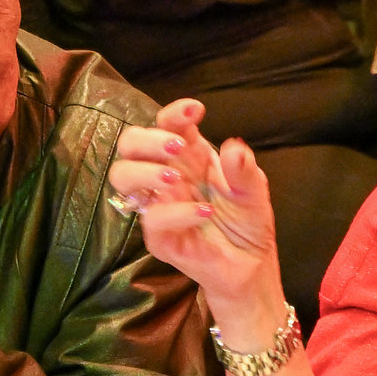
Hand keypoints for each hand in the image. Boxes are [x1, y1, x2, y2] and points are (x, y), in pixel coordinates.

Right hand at [107, 98, 285, 317]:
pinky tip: (203, 212)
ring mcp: (159, 205)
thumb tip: (233, 147)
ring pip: (122, 176)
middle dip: (146, 139)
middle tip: (174, 147)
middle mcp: (168, 176)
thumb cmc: (247, 221)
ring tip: (175, 177)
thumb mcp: (254, 191)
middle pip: (129, 143)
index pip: (167, 124)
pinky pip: (152, 218)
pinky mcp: (159, 236)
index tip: (195, 110)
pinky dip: (176, 211)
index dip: (174, 113)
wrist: (250, 265)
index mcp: (190, 156)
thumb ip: (244, 170)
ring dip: (145, 171)